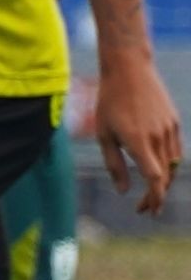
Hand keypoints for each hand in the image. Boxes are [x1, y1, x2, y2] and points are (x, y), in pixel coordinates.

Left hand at [95, 56, 182, 215]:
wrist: (129, 68)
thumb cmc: (109, 101)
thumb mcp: (104, 134)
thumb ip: (114, 164)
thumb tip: (123, 190)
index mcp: (138, 140)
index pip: (154, 178)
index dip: (155, 197)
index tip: (150, 211)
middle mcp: (158, 136)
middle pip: (165, 176)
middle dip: (156, 196)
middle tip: (144, 209)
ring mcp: (169, 128)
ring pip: (173, 164)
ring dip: (164, 182)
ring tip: (151, 193)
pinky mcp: (174, 121)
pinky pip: (176, 150)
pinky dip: (169, 165)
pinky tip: (159, 170)